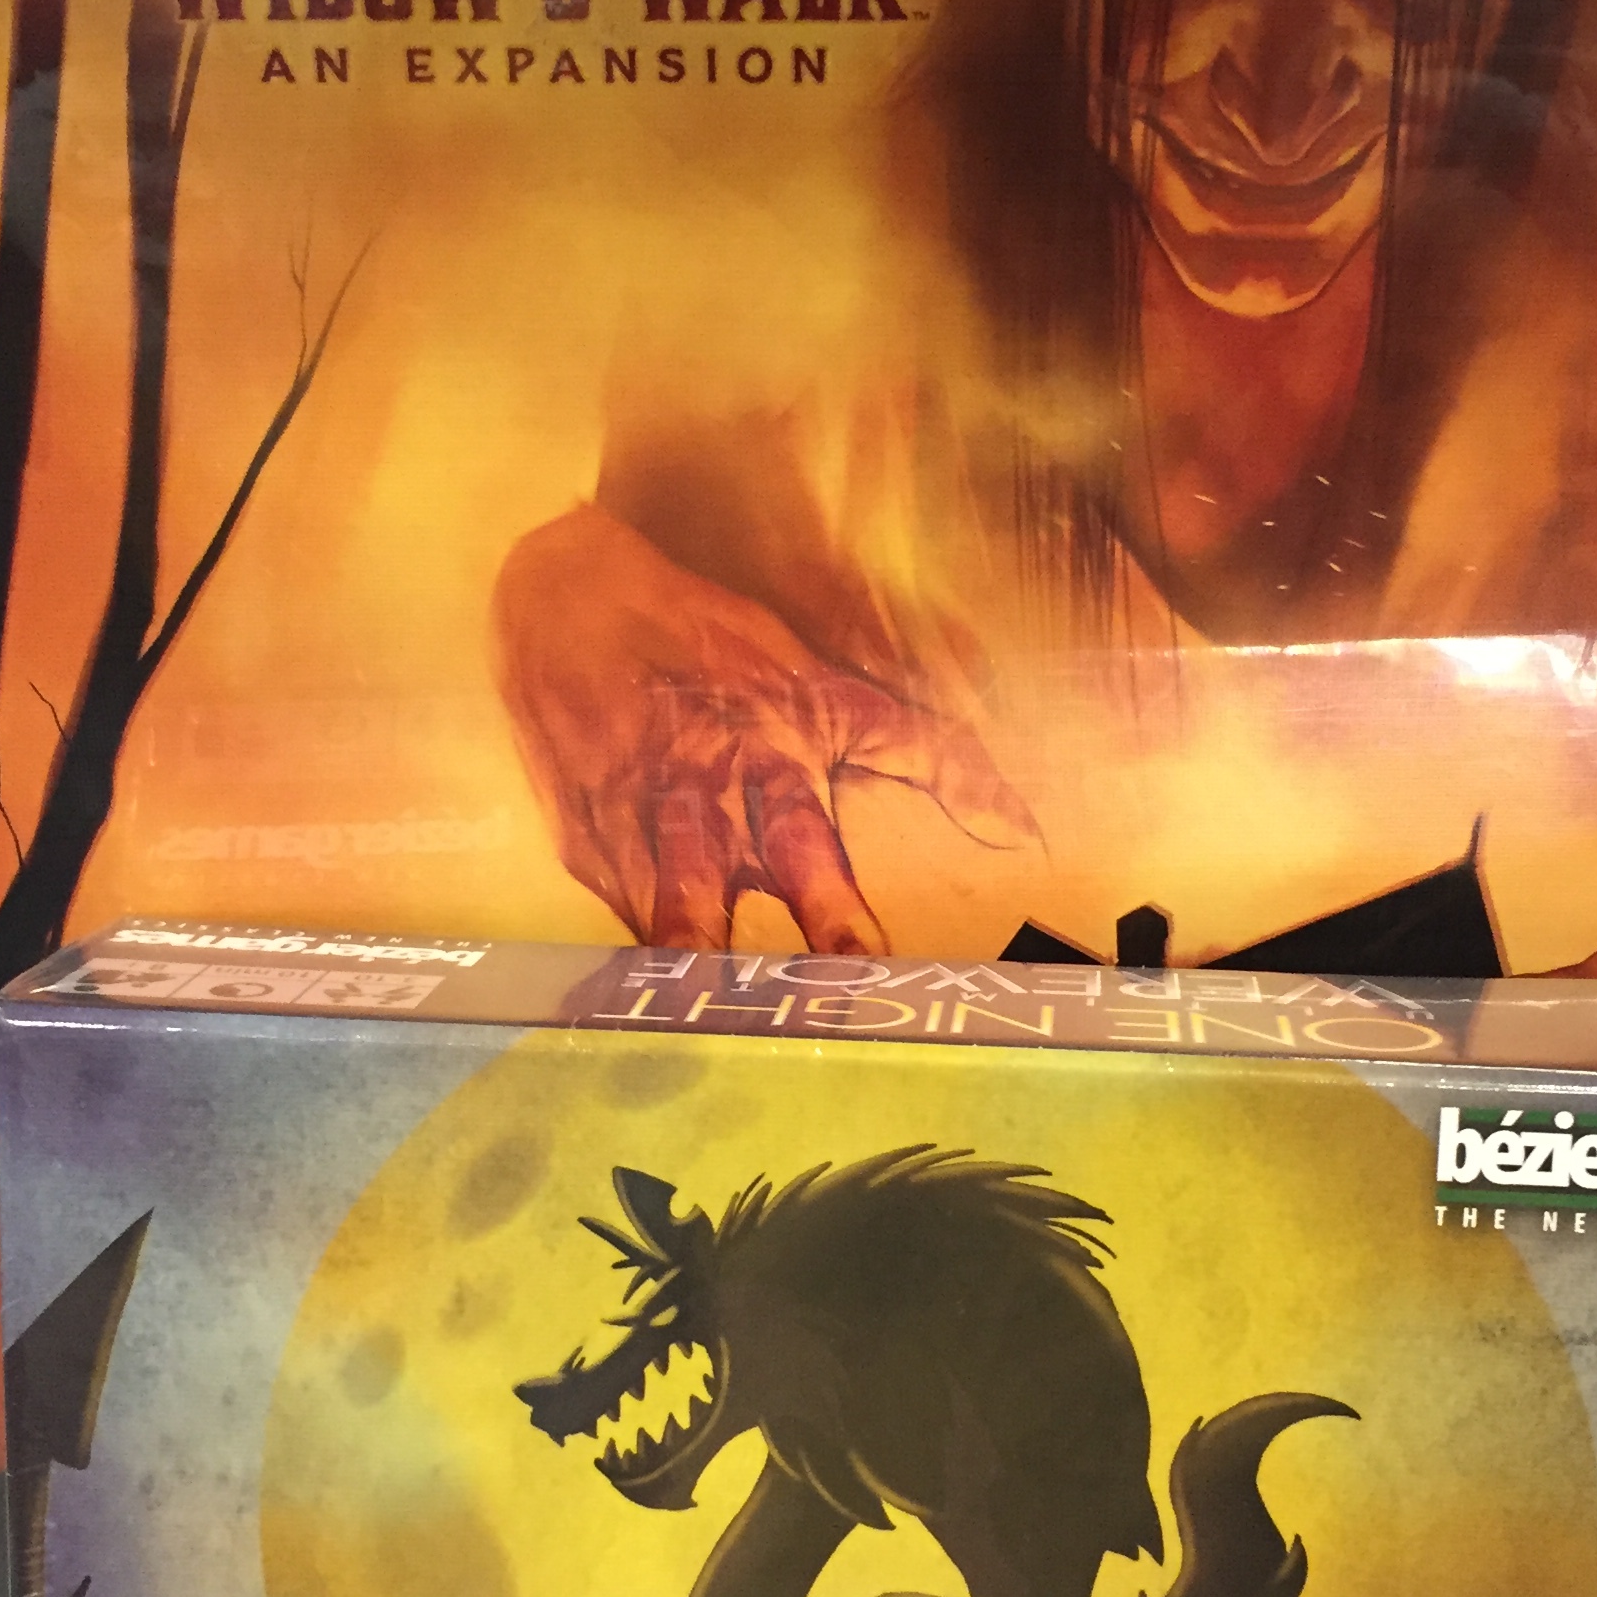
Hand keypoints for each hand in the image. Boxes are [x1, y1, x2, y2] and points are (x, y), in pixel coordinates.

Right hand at [493, 503, 1034, 951]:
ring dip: (682, 950)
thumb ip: (930, 758)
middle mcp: (708, 791)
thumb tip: (1022, 831)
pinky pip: (613, 903)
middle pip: (733, 874)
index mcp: (776, 755)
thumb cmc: (718, 649)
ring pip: (660, 897)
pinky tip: (644, 998)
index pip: (816, 842)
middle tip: (782, 995)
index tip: (867, 959)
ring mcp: (637, 815)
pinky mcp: (584, 835)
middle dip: (755, 931)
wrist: (574, 596)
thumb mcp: (830, 688)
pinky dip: (632, 949)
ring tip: (690, 1000)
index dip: (838, 906)